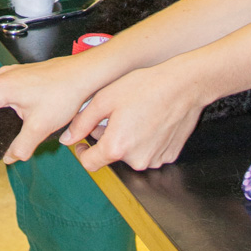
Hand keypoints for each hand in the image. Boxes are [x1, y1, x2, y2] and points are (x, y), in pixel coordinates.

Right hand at [0, 56, 98, 162]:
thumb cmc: (61, 94)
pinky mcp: (20, 75)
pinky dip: (6, 106)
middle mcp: (0, 78)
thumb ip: (21, 146)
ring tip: (6, 133)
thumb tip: (9, 158)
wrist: (82, 74)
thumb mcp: (40, 127)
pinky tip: (20, 119)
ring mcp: (11, 74)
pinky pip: (4, 92)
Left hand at [60, 59, 204, 173]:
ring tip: (134, 113)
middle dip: (108, 138)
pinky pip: (149, 151)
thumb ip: (82, 122)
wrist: (182, 86)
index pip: (90, 164)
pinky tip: (149, 119)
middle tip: (114, 114)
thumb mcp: (105, 98)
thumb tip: (67, 139)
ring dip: (127, 138)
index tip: (83, 142)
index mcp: (116, 147)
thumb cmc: (144, 87)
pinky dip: (145, 140)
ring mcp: (155, 160)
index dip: (83, 152)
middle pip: (112, 154)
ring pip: (131, 153)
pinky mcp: (169, 155)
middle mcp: (136, 160)